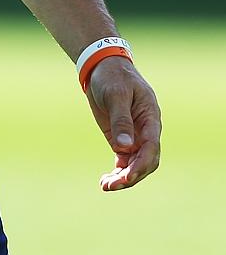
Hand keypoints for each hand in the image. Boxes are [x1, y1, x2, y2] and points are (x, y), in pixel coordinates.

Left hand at [86, 56, 161, 190]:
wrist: (102, 67)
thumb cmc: (113, 76)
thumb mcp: (116, 94)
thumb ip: (121, 120)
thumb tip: (124, 148)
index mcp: (150, 118)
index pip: (151, 148)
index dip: (141, 165)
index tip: (127, 177)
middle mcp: (145, 131)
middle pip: (145, 161)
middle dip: (131, 176)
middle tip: (112, 185)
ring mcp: (134, 136)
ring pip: (134, 165)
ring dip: (123, 178)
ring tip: (105, 186)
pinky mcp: (121, 139)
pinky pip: (124, 161)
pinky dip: (117, 173)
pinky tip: (106, 182)